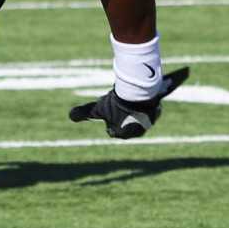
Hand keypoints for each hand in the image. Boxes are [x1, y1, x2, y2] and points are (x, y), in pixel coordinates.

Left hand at [68, 66, 190, 138]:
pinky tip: (136, 95)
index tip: (107, 114)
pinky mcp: (157, 108)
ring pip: (139, 115)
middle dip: (122, 116)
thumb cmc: (117, 105)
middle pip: (128, 123)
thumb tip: (70, 116)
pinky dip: (142, 103)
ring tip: (126, 99)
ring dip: (132, 109)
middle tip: (116, 105)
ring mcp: (151, 119)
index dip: (110, 122)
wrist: (138, 93)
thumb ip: (83, 113)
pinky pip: (148, 107)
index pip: (116, 131)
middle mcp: (141, 129)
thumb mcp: (97, 109)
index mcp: (127, 134)